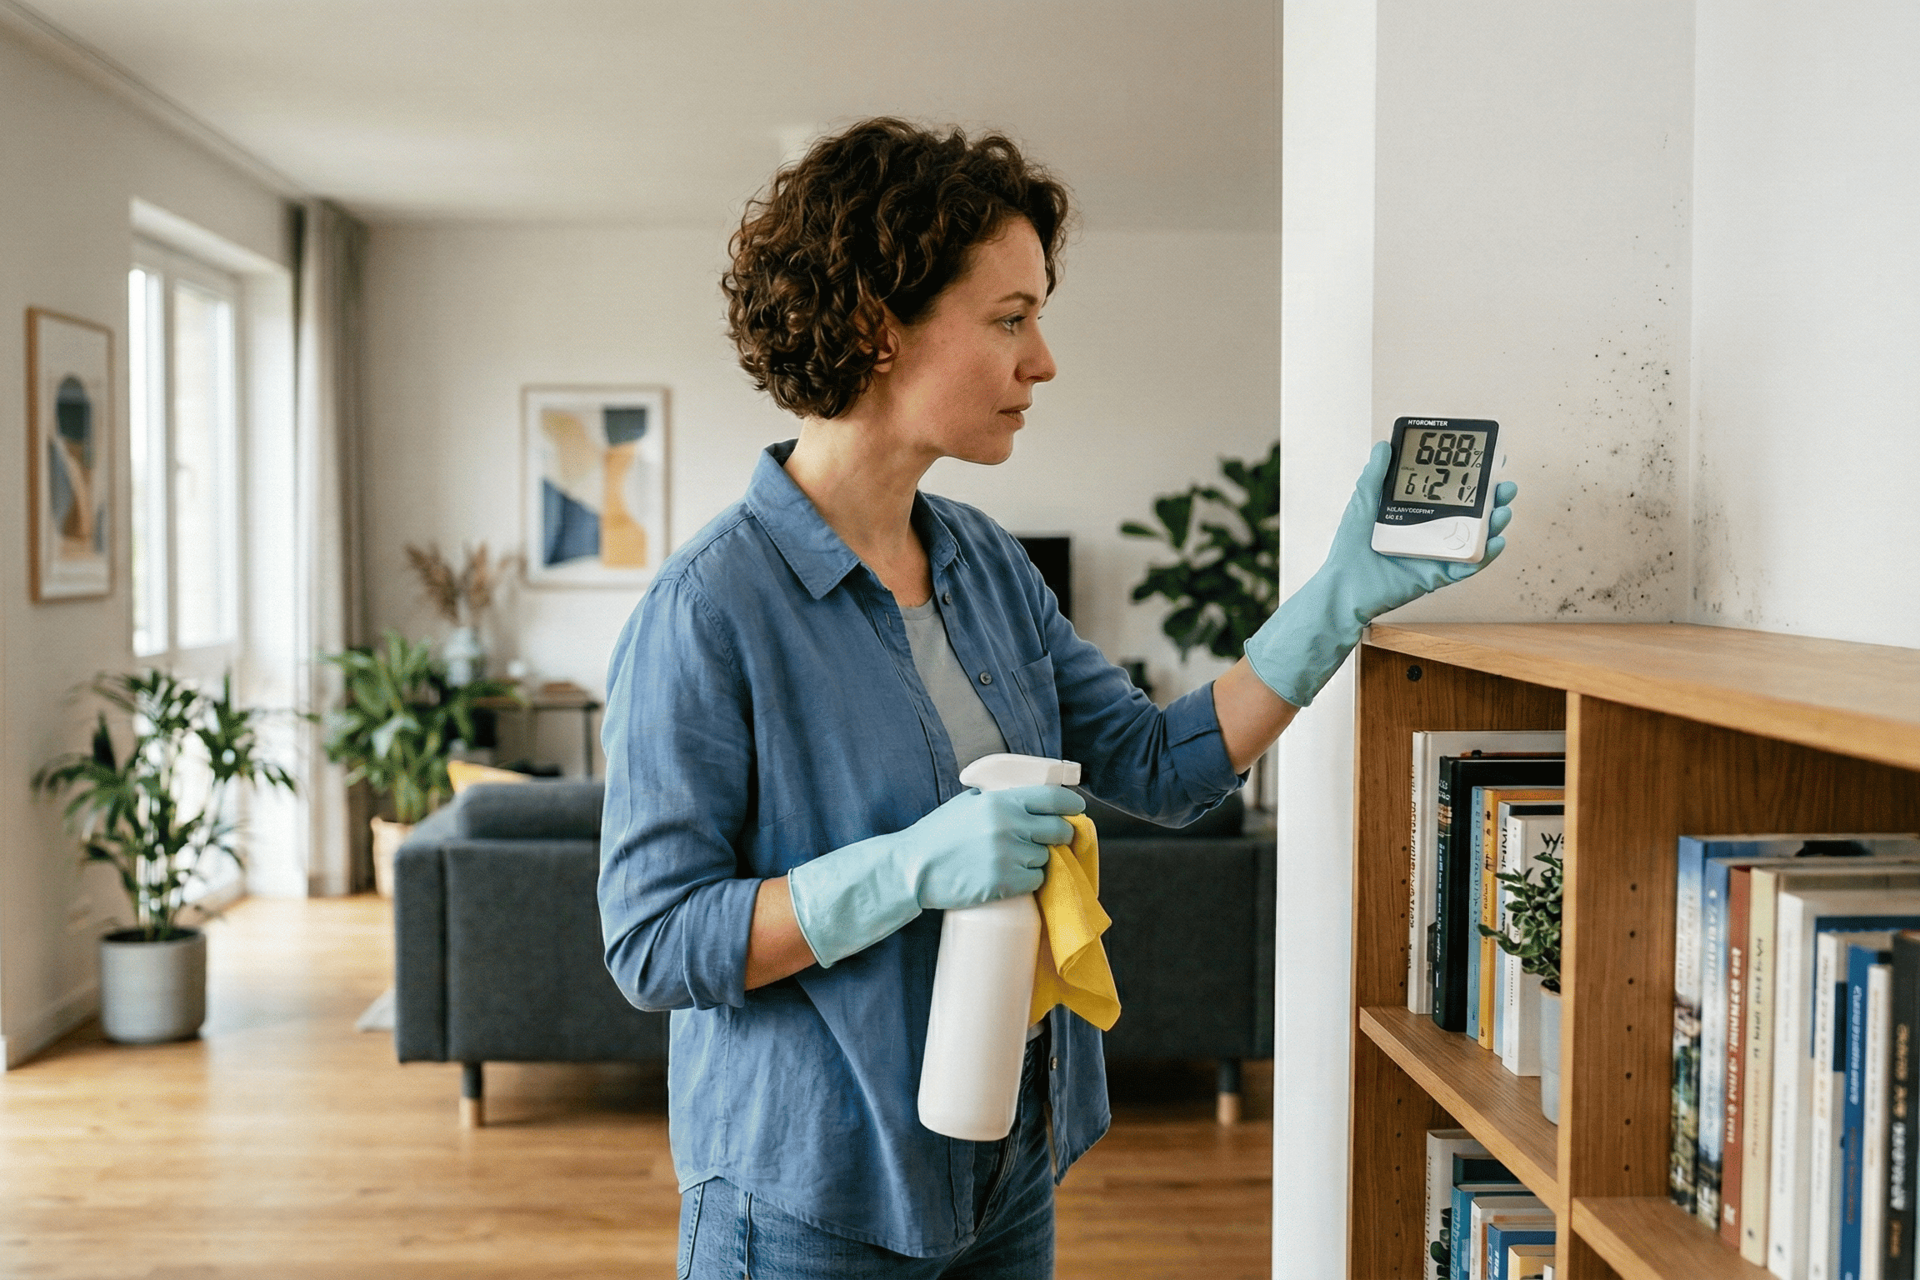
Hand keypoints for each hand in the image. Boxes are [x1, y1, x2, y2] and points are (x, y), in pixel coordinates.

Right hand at [903, 785, 1081, 909]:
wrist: (913, 868)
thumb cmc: (938, 835)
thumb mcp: (967, 803)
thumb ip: (998, 798)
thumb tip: (1030, 798)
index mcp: (1001, 802)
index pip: (1053, 798)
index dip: (1071, 803)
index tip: (1077, 808)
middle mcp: (1009, 826)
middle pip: (1059, 830)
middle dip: (1060, 835)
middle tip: (1052, 839)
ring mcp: (1008, 856)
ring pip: (1046, 858)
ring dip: (1038, 859)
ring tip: (1013, 859)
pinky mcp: (1005, 883)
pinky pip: (1035, 880)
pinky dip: (1028, 879)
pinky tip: (1009, 876)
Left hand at [1318, 440, 1515, 613]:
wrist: (1342, 586)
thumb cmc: (1350, 547)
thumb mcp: (1363, 503)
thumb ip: (1374, 476)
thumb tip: (1384, 445)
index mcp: (1417, 511)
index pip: (1450, 491)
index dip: (1471, 477)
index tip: (1487, 459)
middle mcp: (1431, 530)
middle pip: (1470, 512)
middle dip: (1492, 498)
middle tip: (1505, 485)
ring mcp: (1436, 553)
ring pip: (1474, 537)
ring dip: (1494, 524)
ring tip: (1503, 510)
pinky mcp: (1437, 575)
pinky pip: (1466, 566)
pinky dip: (1483, 555)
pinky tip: (1495, 541)